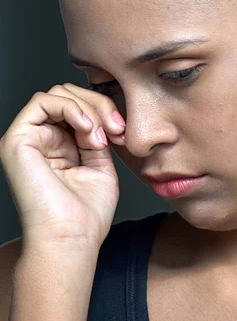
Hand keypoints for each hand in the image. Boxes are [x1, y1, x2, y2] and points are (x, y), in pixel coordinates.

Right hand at [0, 83, 126, 250]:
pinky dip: (70, 107)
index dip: (104, 110)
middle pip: (69, 94)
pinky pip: (42, 101)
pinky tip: (86, 127)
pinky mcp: (17, 139)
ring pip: (58, 93)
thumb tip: (102, 113)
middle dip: (99, 105)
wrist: (71, 239)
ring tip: (100, 136)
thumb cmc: (85, 214)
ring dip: (88, 108)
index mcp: (60, 145)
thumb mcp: (101, 164)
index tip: (122, 130)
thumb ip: (98, 134)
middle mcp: (42, 139)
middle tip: (116, 130)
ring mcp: (28, 138)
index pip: (79, 106)